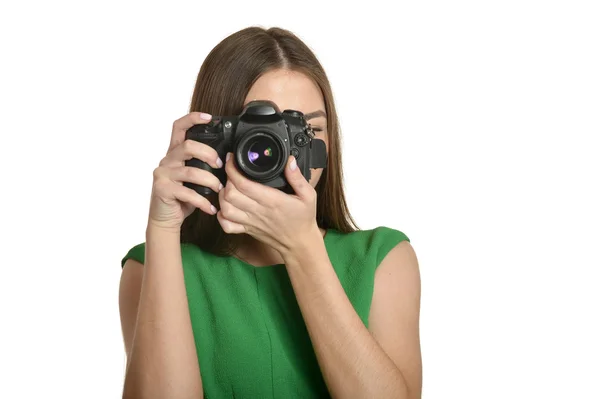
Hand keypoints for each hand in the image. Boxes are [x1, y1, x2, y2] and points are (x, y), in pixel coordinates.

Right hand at [148, 112, 222, 230]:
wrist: (165, 218)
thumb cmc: (182, 197)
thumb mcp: (193, 178)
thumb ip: (202, 165)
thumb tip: (226, 159)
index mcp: (175, 153)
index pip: (179, 127)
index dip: (193, 119)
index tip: (209, 118)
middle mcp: (167, 160)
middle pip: (188, 146)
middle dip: (208, 154)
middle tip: (220, 165)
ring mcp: (163, 174)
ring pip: (191, 171)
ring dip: (210, 180)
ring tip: (219, 189)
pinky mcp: (163, 189)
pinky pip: (187, 193)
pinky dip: (203, 202)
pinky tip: (211, 208)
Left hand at [217, 152, 319, 254]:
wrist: (299, 243)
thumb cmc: (303, 219)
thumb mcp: (308, 195)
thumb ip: (298, 178)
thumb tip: (289, 161)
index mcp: (271, 200)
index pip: (244, 184)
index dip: (233, 170)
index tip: (232, 160)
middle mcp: (258, 211)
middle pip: (230, 194)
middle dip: (227, 180)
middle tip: (232, 172)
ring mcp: (250, 222)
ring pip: (226, 208)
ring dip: (222, 196)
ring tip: (228, 186)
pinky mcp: (247, 230)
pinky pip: (227, 225)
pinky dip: (221, 215)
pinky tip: (226, 206)